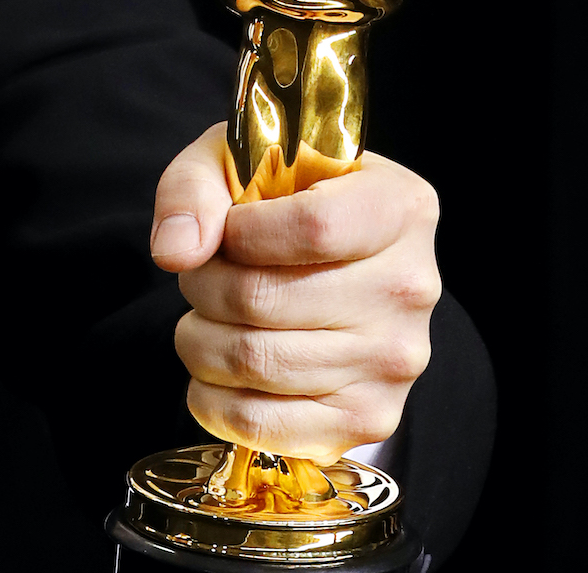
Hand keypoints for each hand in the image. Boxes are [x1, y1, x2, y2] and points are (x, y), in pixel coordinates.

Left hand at [150, 123, 440, 465]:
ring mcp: (395, 360)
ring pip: (256, 362)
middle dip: (202, 287)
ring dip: (199, 341)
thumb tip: (176, 251)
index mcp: (400, 206)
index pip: (314, 228)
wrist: (336, 269)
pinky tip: (215, 370)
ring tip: (205, 318)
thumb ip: (194, 187)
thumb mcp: (237, 161)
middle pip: (268, 300)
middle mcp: (411, 286)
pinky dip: (213, 400)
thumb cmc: (284, 205)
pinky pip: (263, 425)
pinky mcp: (369, 417)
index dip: (242, 234)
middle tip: (199, 276)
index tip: (226, 231)